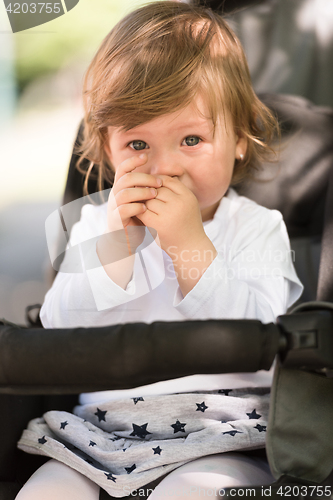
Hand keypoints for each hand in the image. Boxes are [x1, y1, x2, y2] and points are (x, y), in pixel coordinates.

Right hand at [106, 154, 161, 251]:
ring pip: (124, 193)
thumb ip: (146, 190)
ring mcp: (113, 207)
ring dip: (141, 192)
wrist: (125, 240)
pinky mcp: (115, 220)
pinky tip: (146, 209)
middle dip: (144, 178)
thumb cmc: (137, 219)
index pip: (123, 168)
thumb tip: (164, 178)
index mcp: (121, 188)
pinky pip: (123, 209)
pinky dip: (136, 207)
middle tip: (159, 183)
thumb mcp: (142, 201)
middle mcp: (115, 195)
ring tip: (154, 195)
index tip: (146, 157)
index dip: (133, 161)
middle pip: (126, 178)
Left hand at [137, 175, 216, 295]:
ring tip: (140, 204)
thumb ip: (175, 190)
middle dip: (147, 192)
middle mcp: (180, 203)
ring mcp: (169, 214)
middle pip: (156, 189)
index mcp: (188, 196)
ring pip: (148, 199)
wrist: (190, 248)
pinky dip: (139, 211)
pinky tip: (138, 213)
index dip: (156, 182)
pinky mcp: (158, 225)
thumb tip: (155, 175)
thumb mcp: (187, 204)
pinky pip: (143, 212)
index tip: (150, 187)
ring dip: (142, 201)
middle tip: (140, 194)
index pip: (167, 180)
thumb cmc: (187, 225)